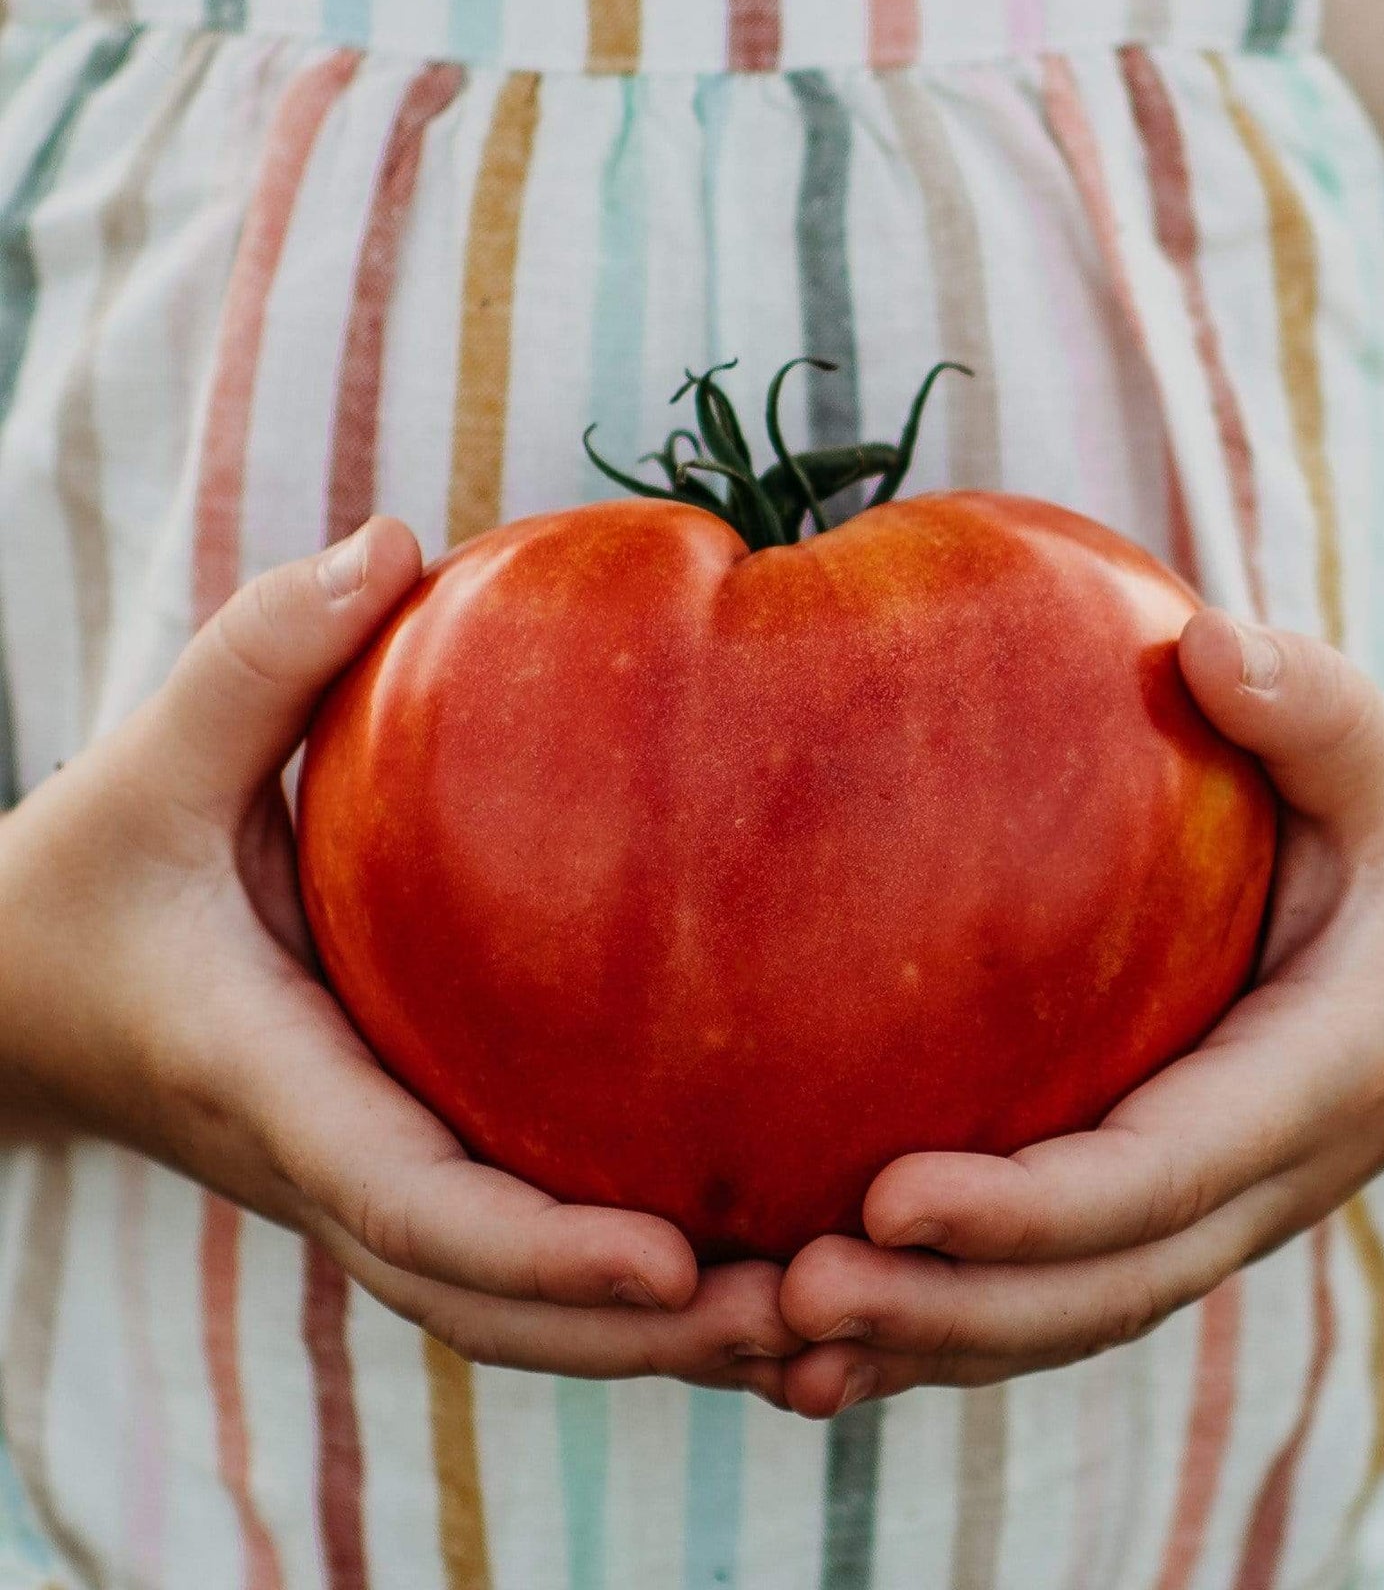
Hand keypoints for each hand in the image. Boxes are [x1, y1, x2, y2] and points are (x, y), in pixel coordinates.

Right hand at [0, 517, 797, 1395]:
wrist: (23, 995)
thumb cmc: (88, 885)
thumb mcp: (143, 769)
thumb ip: (256, 661)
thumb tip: (391, 545)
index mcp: (270, 1083)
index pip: (409, 1203)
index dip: (540, 1250)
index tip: (675, 1260)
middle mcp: (324, 1164)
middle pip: (485, 1304)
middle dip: (635, 1337)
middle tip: (802, 1318)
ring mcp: (360, 1183)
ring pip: (502, 1310)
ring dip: (646, 1338)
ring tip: (805, 1318)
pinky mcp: (394, 1163)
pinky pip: (506, 1257)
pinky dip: (609, 1291)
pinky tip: (734, 1261)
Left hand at [775, 611, 1383, 1416]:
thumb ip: (1316, 713)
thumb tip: (1204, 641)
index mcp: (1317, 1078)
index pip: (1161, 1173)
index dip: (1029, 1208)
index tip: (887, 1198)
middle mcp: (1263, 1178)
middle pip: (1098, 1287)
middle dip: (946, 1308)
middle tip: (785, 1298)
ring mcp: (1216, 1209)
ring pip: (1068, 1318)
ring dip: (922, 1344)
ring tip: (767, 1343)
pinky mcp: (1167, 1206)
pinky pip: (1055, 1290)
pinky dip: (943, 1327)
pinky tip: (818, 1343)